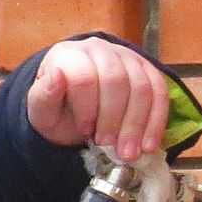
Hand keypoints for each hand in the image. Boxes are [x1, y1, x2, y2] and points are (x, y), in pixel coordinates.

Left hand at [26, 38, 170, 163]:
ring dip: (137, 124)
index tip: (85, 132)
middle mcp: (99, 49)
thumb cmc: (57, 109)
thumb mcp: (41, 109)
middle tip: (109, 146)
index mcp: (68, 54)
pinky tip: (149, 145)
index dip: (87, 108)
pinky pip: (160, 92)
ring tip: (128, 152)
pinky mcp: (147, 69)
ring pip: (141, 87)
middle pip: (116, 80)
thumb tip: (56, 75)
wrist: (74, 110)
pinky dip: (156, 121)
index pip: (83, 77)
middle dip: (114, 119)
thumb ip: (44, 95)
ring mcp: (126, 56)